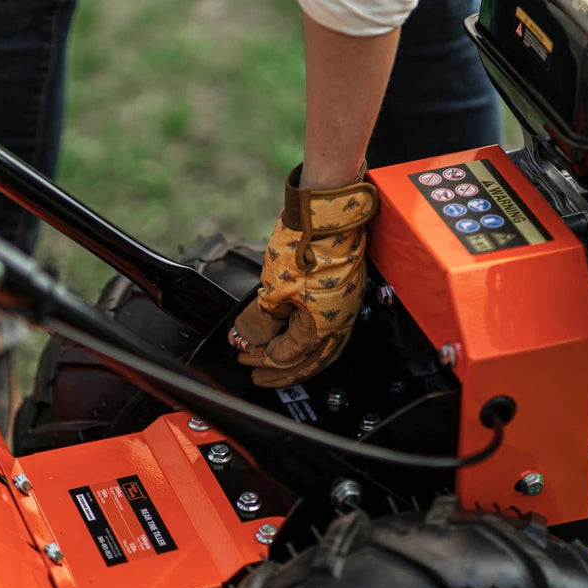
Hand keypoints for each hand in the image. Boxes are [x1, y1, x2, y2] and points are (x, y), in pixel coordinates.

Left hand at [229, 164, 376, 387]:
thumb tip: (246, 340)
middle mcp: (338, 322)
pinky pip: (327, 329)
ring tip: (274, 360)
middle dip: (281, 372)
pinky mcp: (344, 292)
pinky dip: (309, 339)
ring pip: (321, 348)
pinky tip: (297, 334)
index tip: (242, 356)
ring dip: (296, 358)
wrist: (327, 211)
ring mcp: (345, 307)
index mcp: (322, 327)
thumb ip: (259, 322)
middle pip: (308, 362)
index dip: (261, 359)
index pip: (288, 356)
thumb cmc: (306, 244)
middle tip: (258, 376)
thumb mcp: (274, 288)